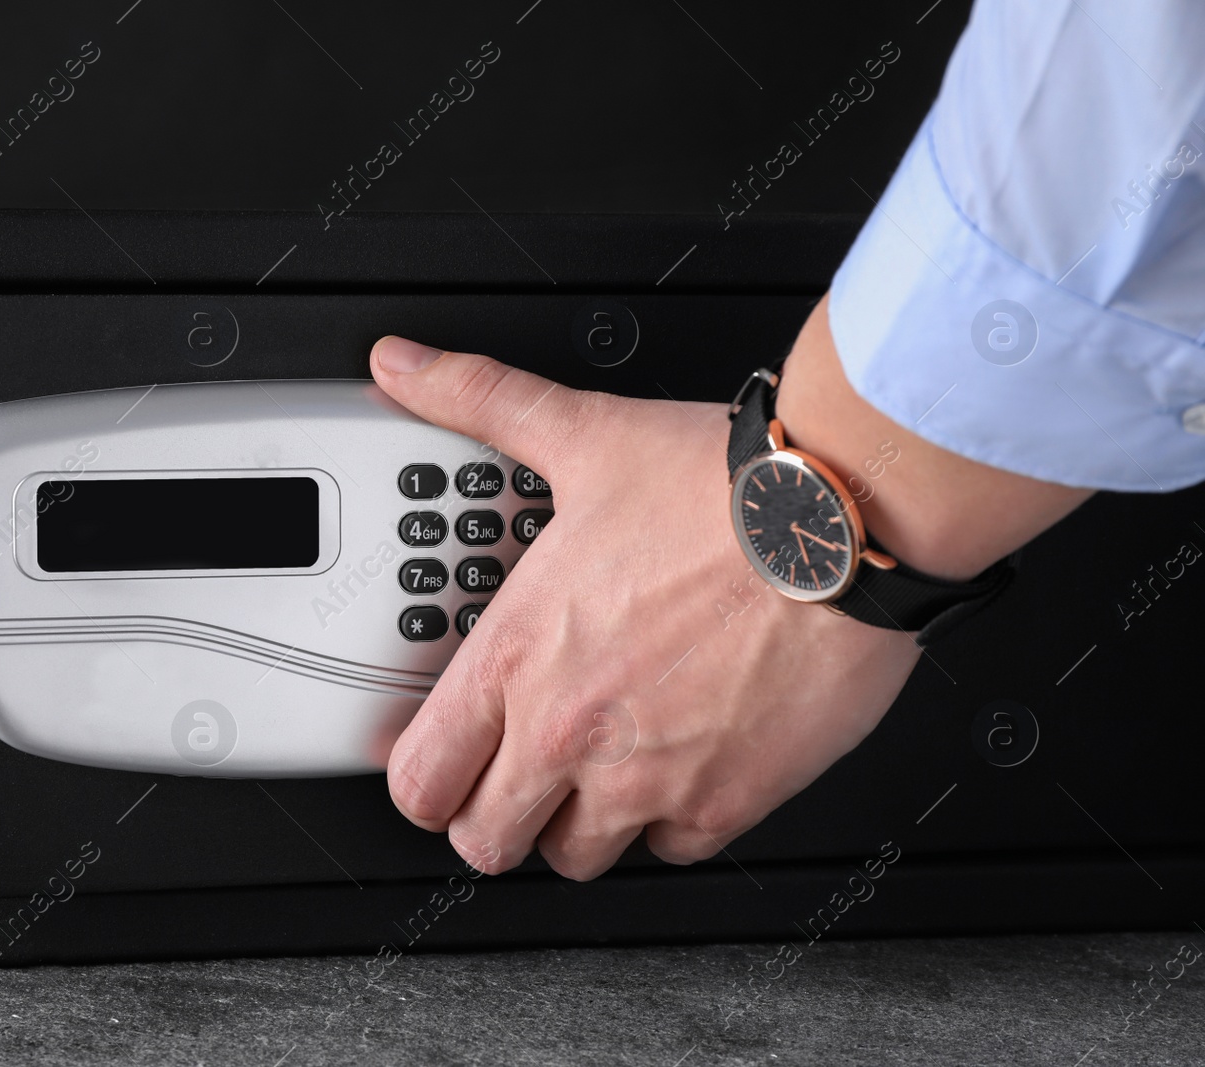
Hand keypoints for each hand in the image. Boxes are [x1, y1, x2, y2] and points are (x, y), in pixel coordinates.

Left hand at [368, 334, 923, 878]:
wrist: (841, 521)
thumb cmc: (719, 489)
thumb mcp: (581, 435)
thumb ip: (479, 401)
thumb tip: (405, 365)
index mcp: (518, 654)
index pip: (422, 777)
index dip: (425, 779)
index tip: (443, 761)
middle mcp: (570, 730)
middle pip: (485, 840)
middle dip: (493, 814)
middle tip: (517, 773)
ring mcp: (646, 777)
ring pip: (573, 857)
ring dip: (578, 821)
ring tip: (599, 763)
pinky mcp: (724, 801)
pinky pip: (671, 849)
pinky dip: (670, 818)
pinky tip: (678, 759)